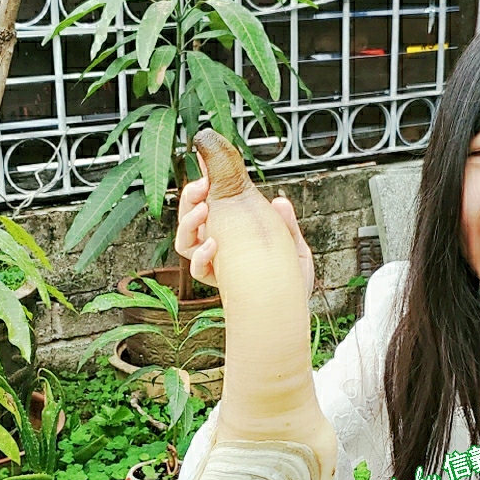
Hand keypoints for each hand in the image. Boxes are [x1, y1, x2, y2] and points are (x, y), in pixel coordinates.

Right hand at [174, 168, 315, 298]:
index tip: (207, 171)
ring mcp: (216, 264)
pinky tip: (213, 244)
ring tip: (204, 208)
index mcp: (232, 231)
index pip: (211, 204)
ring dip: (189, 222)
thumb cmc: (290, 277)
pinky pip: (198, 269)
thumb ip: (286, 224)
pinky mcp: (220, 282)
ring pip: (186, 241)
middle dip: (190, 199)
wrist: (293, 309)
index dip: (203, 187)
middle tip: (202, 185)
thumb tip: (280, 202)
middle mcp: (218, 246)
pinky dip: (202, 256)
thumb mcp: (293, 245)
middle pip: (190, 218)